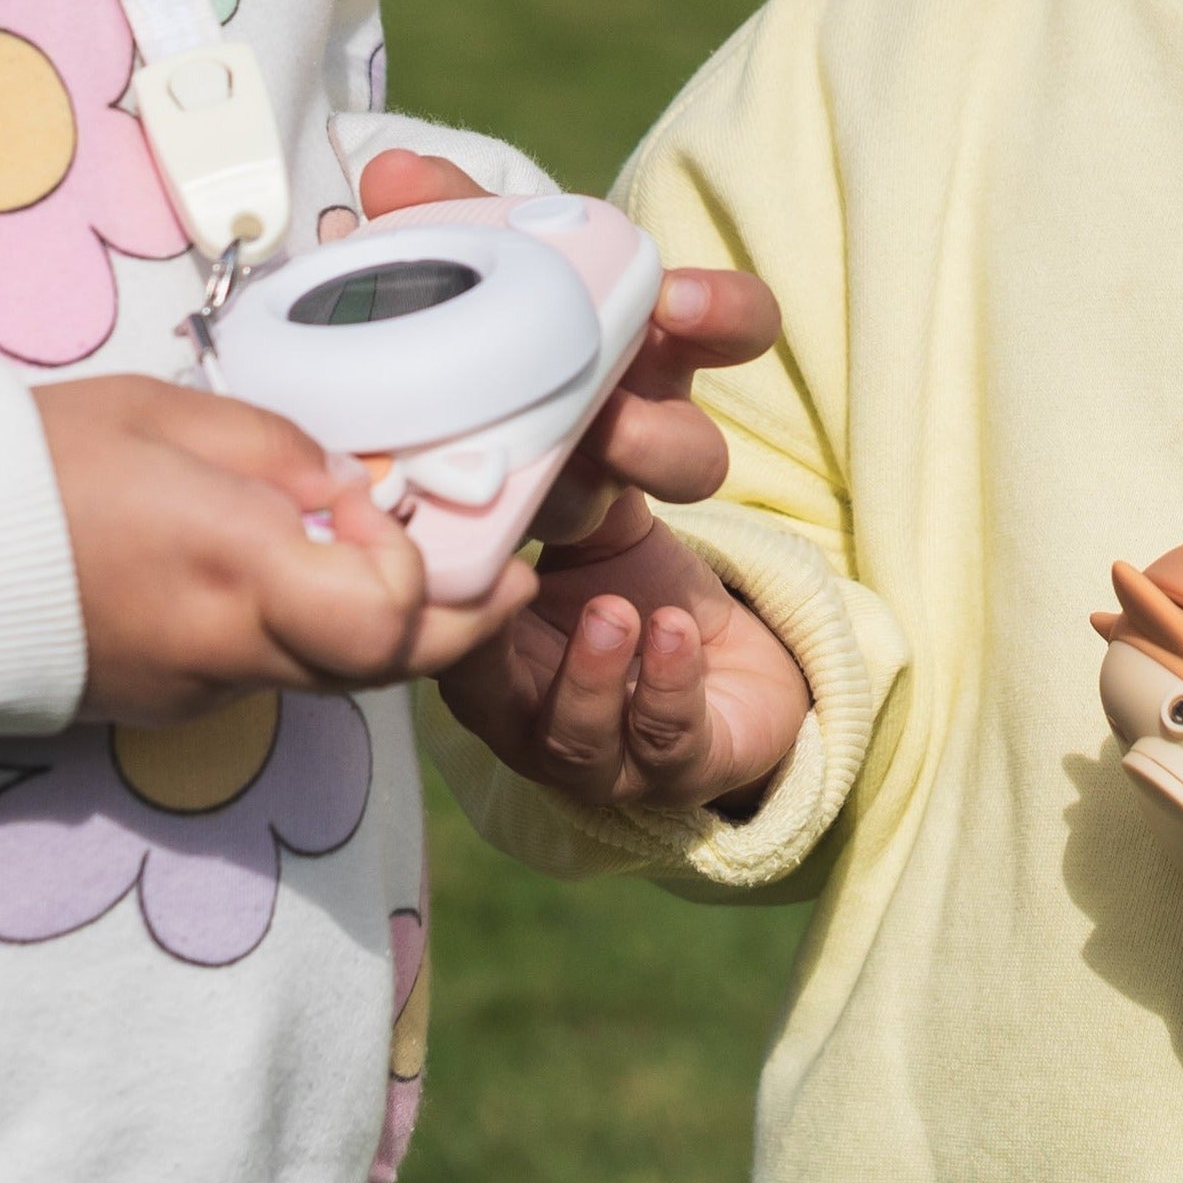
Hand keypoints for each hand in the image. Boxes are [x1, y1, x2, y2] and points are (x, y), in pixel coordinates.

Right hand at [34, 374, 532, 723]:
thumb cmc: (43, 463)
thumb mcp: (172, 413)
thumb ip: (279, 448)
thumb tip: (348, 484)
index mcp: (238, 564)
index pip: (387, 617)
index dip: (413, 562)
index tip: (376, 499)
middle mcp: (230, 646)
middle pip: (386, 670)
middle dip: (461, 626)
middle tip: (506, 578)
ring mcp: (198, 689)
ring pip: (333, 679)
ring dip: (382, 629)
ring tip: (395, 558)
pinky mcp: (167, 703)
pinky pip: (267, 676)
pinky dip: (304, 634)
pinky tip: (288, 576)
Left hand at [349, 149, 784, 550]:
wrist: (452, 416)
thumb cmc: (497, 315)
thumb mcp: (483, 254)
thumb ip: (449, 209)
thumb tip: (393, 172)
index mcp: (652, 340)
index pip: (740, 324)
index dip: (725, 313)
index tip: (674, 300)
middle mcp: (639, 425)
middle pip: (696, 457)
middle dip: (654, 441)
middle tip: (604, 421)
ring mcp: (580, 492)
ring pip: (605, 512)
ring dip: (567, 496)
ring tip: (518, 485)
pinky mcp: (516, 540)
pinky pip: (510, 551)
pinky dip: (469, 528)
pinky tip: (429, 510)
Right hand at [433, 511, 809, 813]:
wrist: (739, 657)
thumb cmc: (646, 595)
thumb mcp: (605, 535)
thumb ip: (573, 487)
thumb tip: (552, 412)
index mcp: (497, 661)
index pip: (447, 639)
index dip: (443, 599)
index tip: (454, 542)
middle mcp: (531, 722)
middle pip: (485, 704)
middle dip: (494, 653)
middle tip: (521, 584)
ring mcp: (602, 760)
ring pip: (574, 738)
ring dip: (590, 676)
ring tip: (616, 613)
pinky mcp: (678, 771)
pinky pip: (666, 739)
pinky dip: (669, 685)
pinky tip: (677, 631)